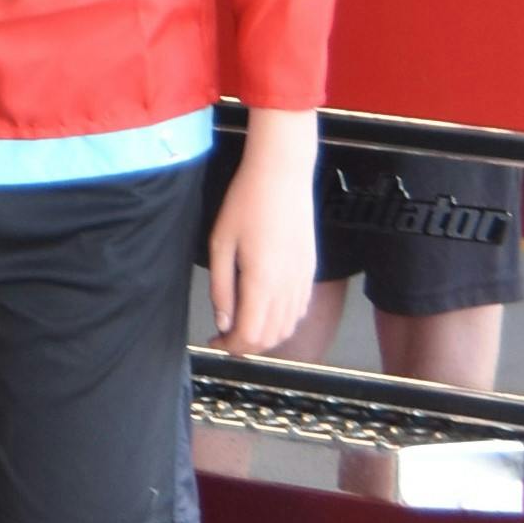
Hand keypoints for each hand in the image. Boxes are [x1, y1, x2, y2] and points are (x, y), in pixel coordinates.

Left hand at [208, 110, 317, 355]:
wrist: (282, 176)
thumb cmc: (245, 204)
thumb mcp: (220, 243)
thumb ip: (221, 287)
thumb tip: (224, 323)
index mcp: (262, 281)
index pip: (250, 335)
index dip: (229, 347)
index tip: (213, 341)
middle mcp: (288, 287)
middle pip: (270, 338)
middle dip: (245, 346)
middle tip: (223, 337)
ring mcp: (303, 280)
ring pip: (288, 328)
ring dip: (264, 336)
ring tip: (241, 326)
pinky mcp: (310, 272)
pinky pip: (299, 311)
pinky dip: (282, 322)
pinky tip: (264, 311)